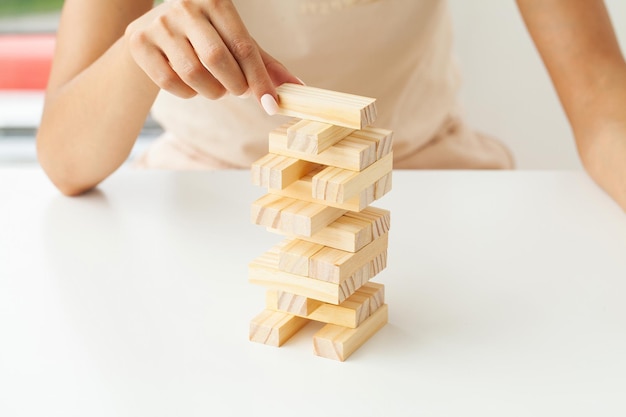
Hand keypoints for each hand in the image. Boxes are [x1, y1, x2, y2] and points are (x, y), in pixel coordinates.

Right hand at [124, 0, 299, 113]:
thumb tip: (298, 87)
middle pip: (217, 59)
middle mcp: (185, 6)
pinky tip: (191, 86)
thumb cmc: (205, 38)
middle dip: (234, 85)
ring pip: (193, 73)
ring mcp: (159, 23)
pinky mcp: (139, 42)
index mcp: (214, 0)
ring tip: (215, 88)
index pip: (243, 46)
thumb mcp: (235, 42)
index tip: (271, 105)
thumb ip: (265, 64)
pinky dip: (187, 93)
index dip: (259, 80)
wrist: (154, 33)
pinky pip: (169, 82)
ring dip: (211, 92)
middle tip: (237, 90)